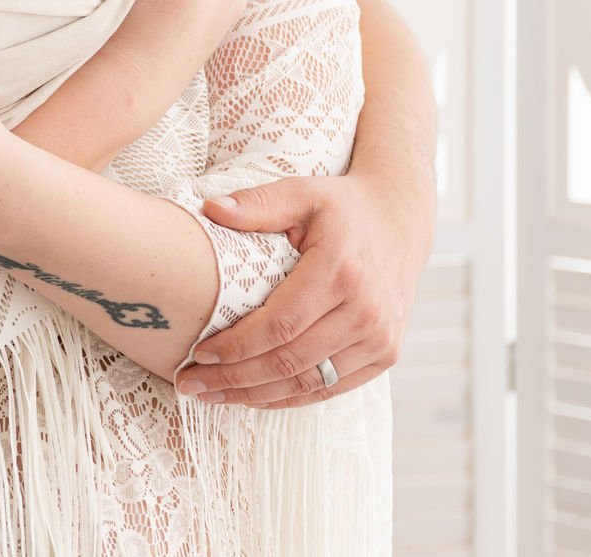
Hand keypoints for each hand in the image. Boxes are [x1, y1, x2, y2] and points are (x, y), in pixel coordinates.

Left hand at [174, 170, 433, 408]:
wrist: (400, 220)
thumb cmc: (342, 207)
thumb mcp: (301, 192)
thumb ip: (256, 204)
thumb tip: (210, 209)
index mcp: (341, 271)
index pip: (280, 324)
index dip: (236, 346)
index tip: (198, 353)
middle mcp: (366, 311)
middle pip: (290, 361)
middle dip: (235, 378)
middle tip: (191, 383)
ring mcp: (379, 338)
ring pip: (309, 383)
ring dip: (256, 395)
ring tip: (213, 395)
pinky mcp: (385, 354)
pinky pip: (331, 388)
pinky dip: (289, 398)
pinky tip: (254, 396)